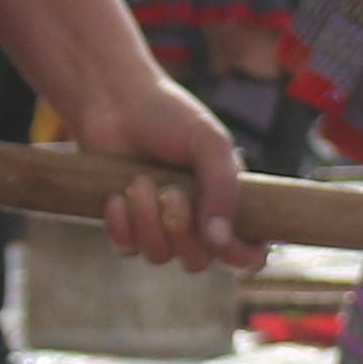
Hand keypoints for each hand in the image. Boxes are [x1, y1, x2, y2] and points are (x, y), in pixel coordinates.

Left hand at [68, 66, 252, 268]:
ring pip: (159, 256)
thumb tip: (220, 240)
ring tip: (140, 181)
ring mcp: (159, 227)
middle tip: (170, 192)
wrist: (113, 102)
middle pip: (199, 261)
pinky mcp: (125, 227)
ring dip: (147, 220)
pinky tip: (117, 195)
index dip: (241, 257)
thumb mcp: (209, 143)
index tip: (222, 240)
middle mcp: (196, 221)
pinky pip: (127, 248)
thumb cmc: (168, 117)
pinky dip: (120, 224)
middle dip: (182, 230)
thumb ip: (224, 188)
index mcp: (227, 203)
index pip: (248, 254)